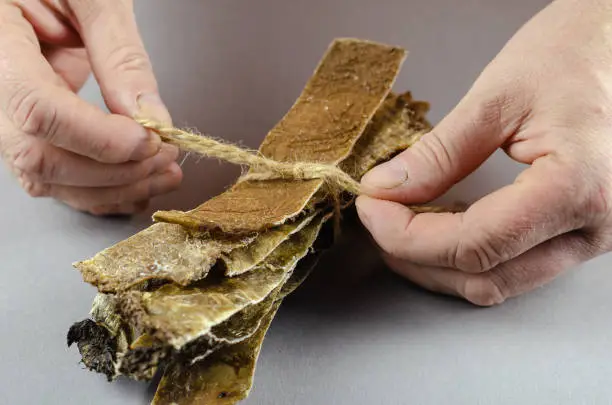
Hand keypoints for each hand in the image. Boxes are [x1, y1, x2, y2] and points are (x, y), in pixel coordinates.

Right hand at [0, 0, 181, 214]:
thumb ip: (120, 54)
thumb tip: (152, 118)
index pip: (35, 107)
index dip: (97, 137)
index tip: (148, 139)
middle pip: (39, 156)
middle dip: (114, 170)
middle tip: (166, 156)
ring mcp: (3, 113)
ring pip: (46, 177)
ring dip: (113, 188)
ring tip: (164, 175)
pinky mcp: (25, 127)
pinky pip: (54, 174)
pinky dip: (100, 189)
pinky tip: (138, 184)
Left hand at [356, 0, 611, 305]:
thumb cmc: (571, 56)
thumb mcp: (495, 99)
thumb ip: (437, 154)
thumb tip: (387, 189)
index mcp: (576, 188)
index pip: (473, 245)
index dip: (407, 235)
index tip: (371, 208)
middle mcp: (594, 227)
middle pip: (484, 277)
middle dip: (416, 255)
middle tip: (378, 217)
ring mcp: (591, 236)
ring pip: (498, 283)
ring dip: (438, 264)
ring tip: (400, 225)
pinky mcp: (578, 232)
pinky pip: (514, 265)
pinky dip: (466, 255)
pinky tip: (439, 226)